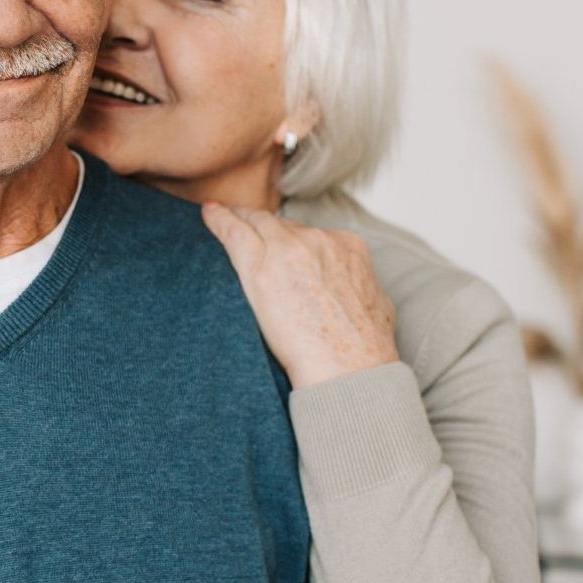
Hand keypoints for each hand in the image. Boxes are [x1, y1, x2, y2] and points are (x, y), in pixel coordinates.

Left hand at [200, 203, 398, 388]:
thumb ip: (358, 284)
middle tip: (239, 221)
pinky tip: (207, 214)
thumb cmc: (364, 350)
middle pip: (282, 226)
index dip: (287, 234)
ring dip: (240, 220)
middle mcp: (319, 241)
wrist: (348, 369)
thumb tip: (348, 291)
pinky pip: (234, 233)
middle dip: (262, 225)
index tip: (273, 235)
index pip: (308, 232)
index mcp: (349, 247)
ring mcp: (288, 249)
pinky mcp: (260, 266)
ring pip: (258, 223)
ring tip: (220, 216)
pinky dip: (219, 221)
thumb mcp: (374, 303)